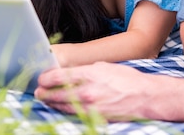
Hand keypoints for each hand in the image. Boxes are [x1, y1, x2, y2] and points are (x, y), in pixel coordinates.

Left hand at [35, 62, 153, 119]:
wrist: (144, 97)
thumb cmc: (126, 79)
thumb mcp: (104, 67)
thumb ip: (85, 70)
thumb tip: (70, 72)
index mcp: (89, 74)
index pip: (59, 76)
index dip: (46, 78)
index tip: (41, 78)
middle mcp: (88, 90)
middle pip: (57, 93)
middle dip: (44, 92)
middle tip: (38, 91)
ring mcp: (91, 106)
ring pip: (63, 106)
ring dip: (52, 103)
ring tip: (45, 99)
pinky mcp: (95, 117)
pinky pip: (74, 114)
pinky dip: (65, 110)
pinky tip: (60, 108)